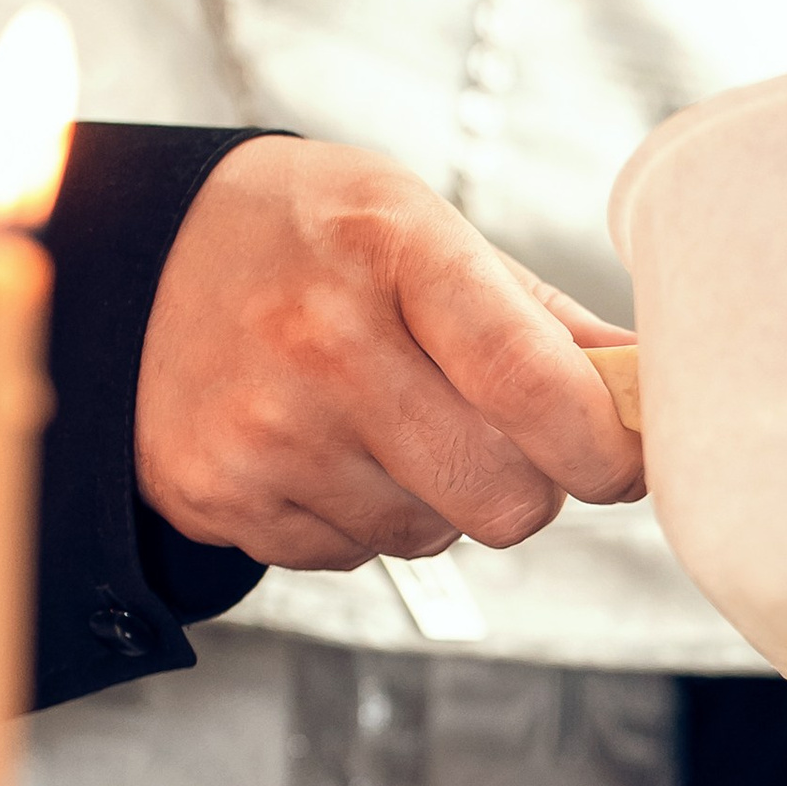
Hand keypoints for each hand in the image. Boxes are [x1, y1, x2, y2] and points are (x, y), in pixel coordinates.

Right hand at [135, 136, 642, 567]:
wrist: (138, 255)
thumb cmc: (311, 239)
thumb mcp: (426, 231)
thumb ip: (542, 320)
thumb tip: (648, 394)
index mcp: (392, 250)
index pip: (533, 383)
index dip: (603, 447)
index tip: (622, 458)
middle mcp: (318, 342)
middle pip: (501, 494)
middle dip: (528, 481)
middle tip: (496, 431)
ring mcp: (259, 428)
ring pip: (432, 535)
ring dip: (438, 499)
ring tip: (386, 419)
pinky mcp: (217, 493)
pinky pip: (353, 555)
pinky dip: (361, 517)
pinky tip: (324, 445)